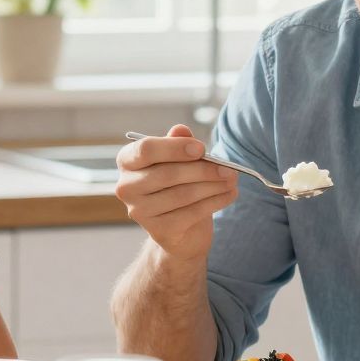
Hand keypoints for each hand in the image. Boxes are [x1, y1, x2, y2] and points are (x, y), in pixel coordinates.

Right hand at [115, 124, 237, 261]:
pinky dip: (215, 201)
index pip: (146, 150)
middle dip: (203, 170)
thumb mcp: (179, 160)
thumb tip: (181, 130)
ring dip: (213, 186)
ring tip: (232, 179)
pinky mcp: (158, 230)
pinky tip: (230, 194)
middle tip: (229, 168)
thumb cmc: (178, 185)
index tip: (202, 149)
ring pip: (182, 194)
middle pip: (167, 174)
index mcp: (128, 161)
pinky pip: (191, 213)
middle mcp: (127, 187)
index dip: (175, 148)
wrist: (181, 229)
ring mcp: (139, 211)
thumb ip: (178, 143)